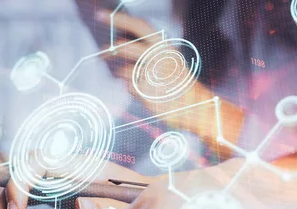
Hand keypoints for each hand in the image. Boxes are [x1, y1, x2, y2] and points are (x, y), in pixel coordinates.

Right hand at [0, 154, 150, 208]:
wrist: (147, 196)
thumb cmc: (138, 200)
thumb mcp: (127, 207)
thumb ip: (108, 208)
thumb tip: (82, 208)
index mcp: (80, 164)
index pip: (36, 161)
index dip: (19, 184)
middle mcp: (61, 168)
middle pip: (16, 177)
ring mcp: (54, 179)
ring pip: (12, 189)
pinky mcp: (52, 192)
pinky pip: (20, 200)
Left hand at [97, 12, 217, 134]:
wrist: (195, 106)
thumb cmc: (178, 82)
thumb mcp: (168, 59)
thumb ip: (147, 50)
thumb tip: (118, 44)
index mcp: (165, 45)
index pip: (139, 26)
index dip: (120, 19)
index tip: (102, 15)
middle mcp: (157, 57)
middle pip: (124, 47)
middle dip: (110, 50)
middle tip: (101, 52)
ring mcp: (150, 75)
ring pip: (124, 70)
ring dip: (125, 75)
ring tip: (140, 81)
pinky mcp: (145, 92)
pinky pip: (129, 87)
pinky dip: (133, 89)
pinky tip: (147, 93)